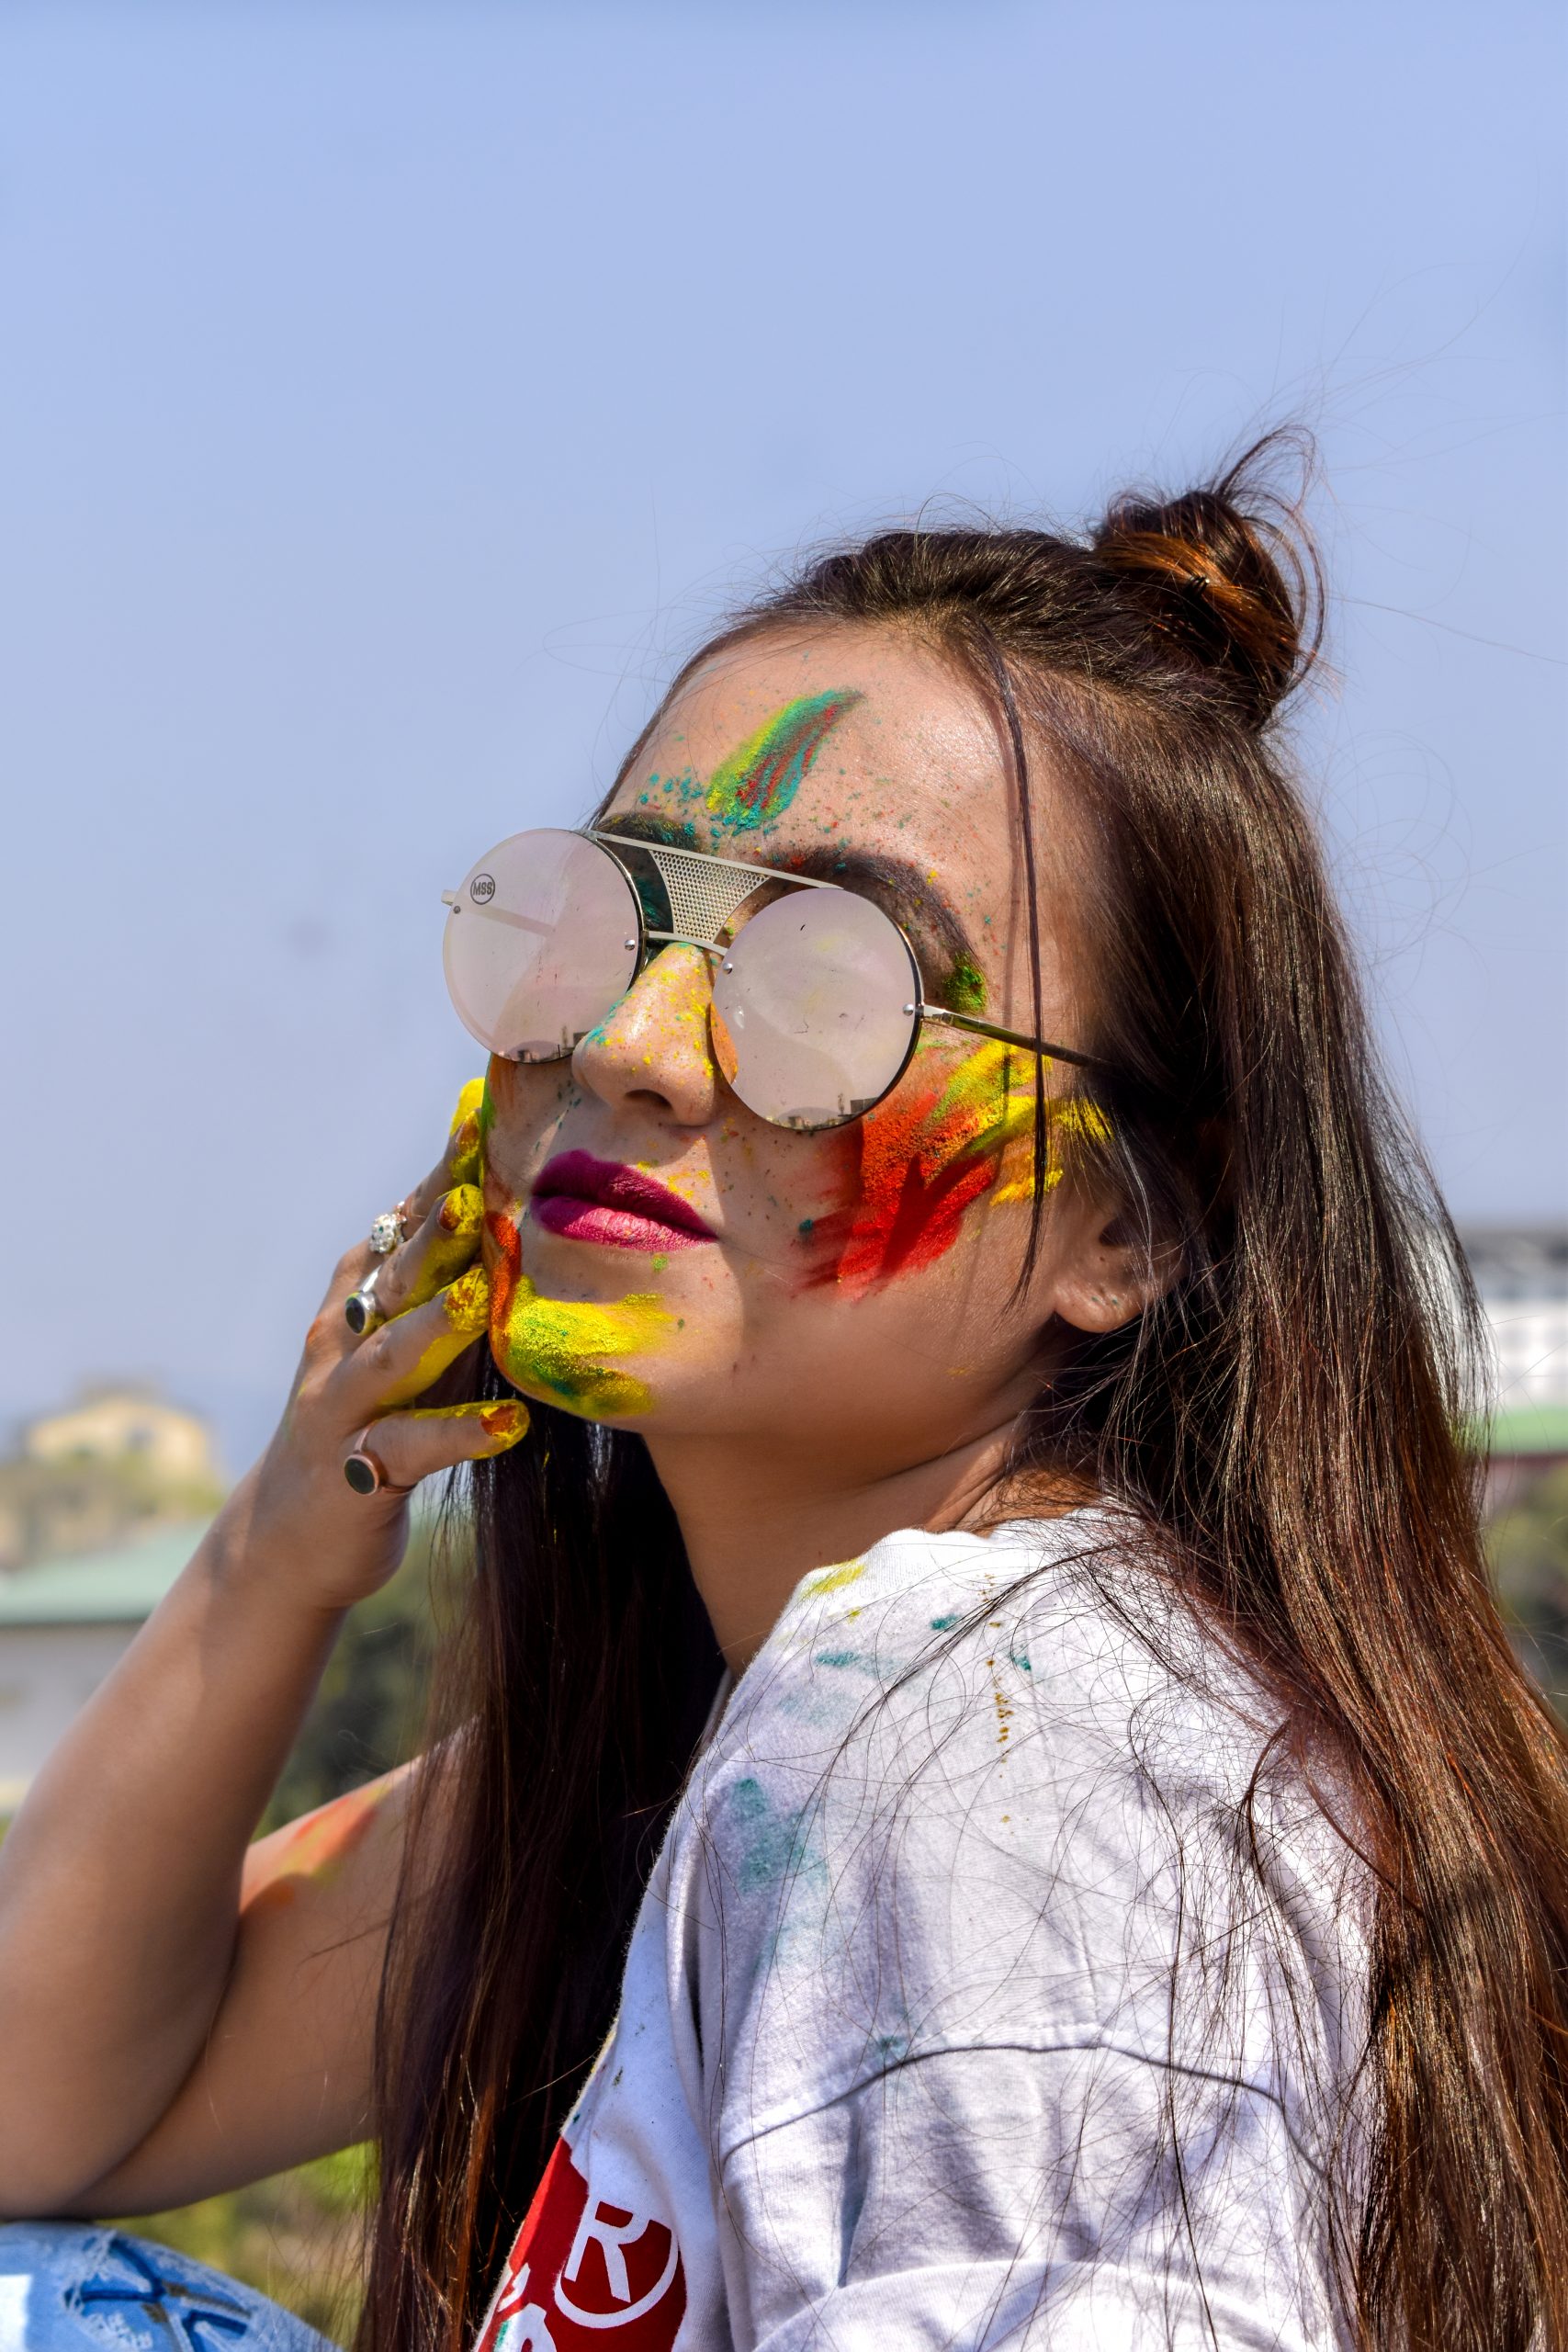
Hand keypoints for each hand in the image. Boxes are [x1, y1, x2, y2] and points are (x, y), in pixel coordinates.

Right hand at [228, 1080, 527, 1611]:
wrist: (290, 1537)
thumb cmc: (371, 1420)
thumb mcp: (401, 1343)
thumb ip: (442, 1283)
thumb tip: (504, 1203)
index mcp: (356, 1301)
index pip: (400, 1227)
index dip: (439, 1178)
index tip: (484, 1124)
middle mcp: (341, 1344)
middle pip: (392, 1278)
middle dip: (434, 1234)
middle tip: (480, 1191)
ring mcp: (341, 1407)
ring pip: (389, 1357)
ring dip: (433, 1324)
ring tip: (480, 1296)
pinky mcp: (355, 1472)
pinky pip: (409, 1448)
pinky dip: (458, 1434)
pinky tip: (509, 1425)